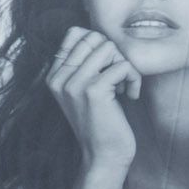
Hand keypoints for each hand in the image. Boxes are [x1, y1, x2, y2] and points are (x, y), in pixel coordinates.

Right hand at [46, 29, 144, 176]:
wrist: (103, 155)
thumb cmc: (101, 120)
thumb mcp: (84, 89)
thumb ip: (85, 63)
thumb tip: (99, 34)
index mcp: (54, 75)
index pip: (75, 33)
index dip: (99, 43)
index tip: (107, 67)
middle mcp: (59, 77)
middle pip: (95, 37)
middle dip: (114, 54)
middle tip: (118, 77)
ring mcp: (74, 83)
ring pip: (109, 47)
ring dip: (125, 65)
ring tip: (123, 86)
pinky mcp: (93, 90)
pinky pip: (123, 65)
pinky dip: (134, 78)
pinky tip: (131, 96)